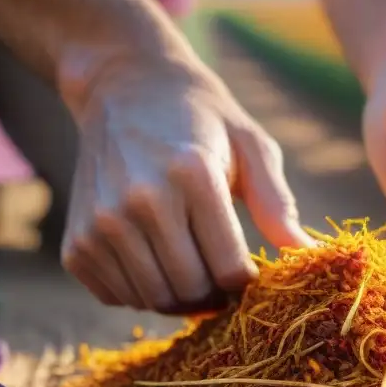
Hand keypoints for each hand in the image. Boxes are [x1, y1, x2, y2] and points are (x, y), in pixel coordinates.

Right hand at [60, 58, 313, 311]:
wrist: (121, 86)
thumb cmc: (197, 117)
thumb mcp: (249, 145)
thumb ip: (278, 203)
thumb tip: (309, 257)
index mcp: (192, 176)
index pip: (230, 270)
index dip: (246, 280)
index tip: (246, 267)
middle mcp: (141, 202)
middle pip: (192, 291)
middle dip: (214, 294)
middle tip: (219, 274)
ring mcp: (102, 225)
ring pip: (155, 301)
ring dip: (178, 297)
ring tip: (187, 265)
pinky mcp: (76, 243)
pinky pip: (117, 298)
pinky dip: (140, 292)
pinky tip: (151, 259)